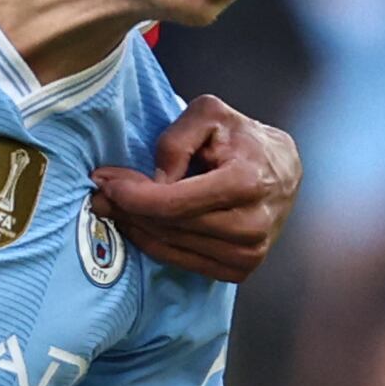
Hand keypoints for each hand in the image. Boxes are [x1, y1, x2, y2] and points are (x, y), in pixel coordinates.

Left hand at [88, 96, 300, 281]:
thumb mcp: (210, 115)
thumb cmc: (244, 138)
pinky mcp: (239, 270)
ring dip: (136, 227)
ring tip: (114, 206)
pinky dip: (154, 244)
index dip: (133, 196)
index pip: (174, 203)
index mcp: (246, 183)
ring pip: (171, 247)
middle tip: (99, 193)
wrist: (285, 171)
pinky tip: (139, 225)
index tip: (105, 182)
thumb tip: (155, 181)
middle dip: (127, 209)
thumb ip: (177, 140)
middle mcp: (251, 226)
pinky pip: (182, 262)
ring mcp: (247, 254)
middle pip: (169, 226)